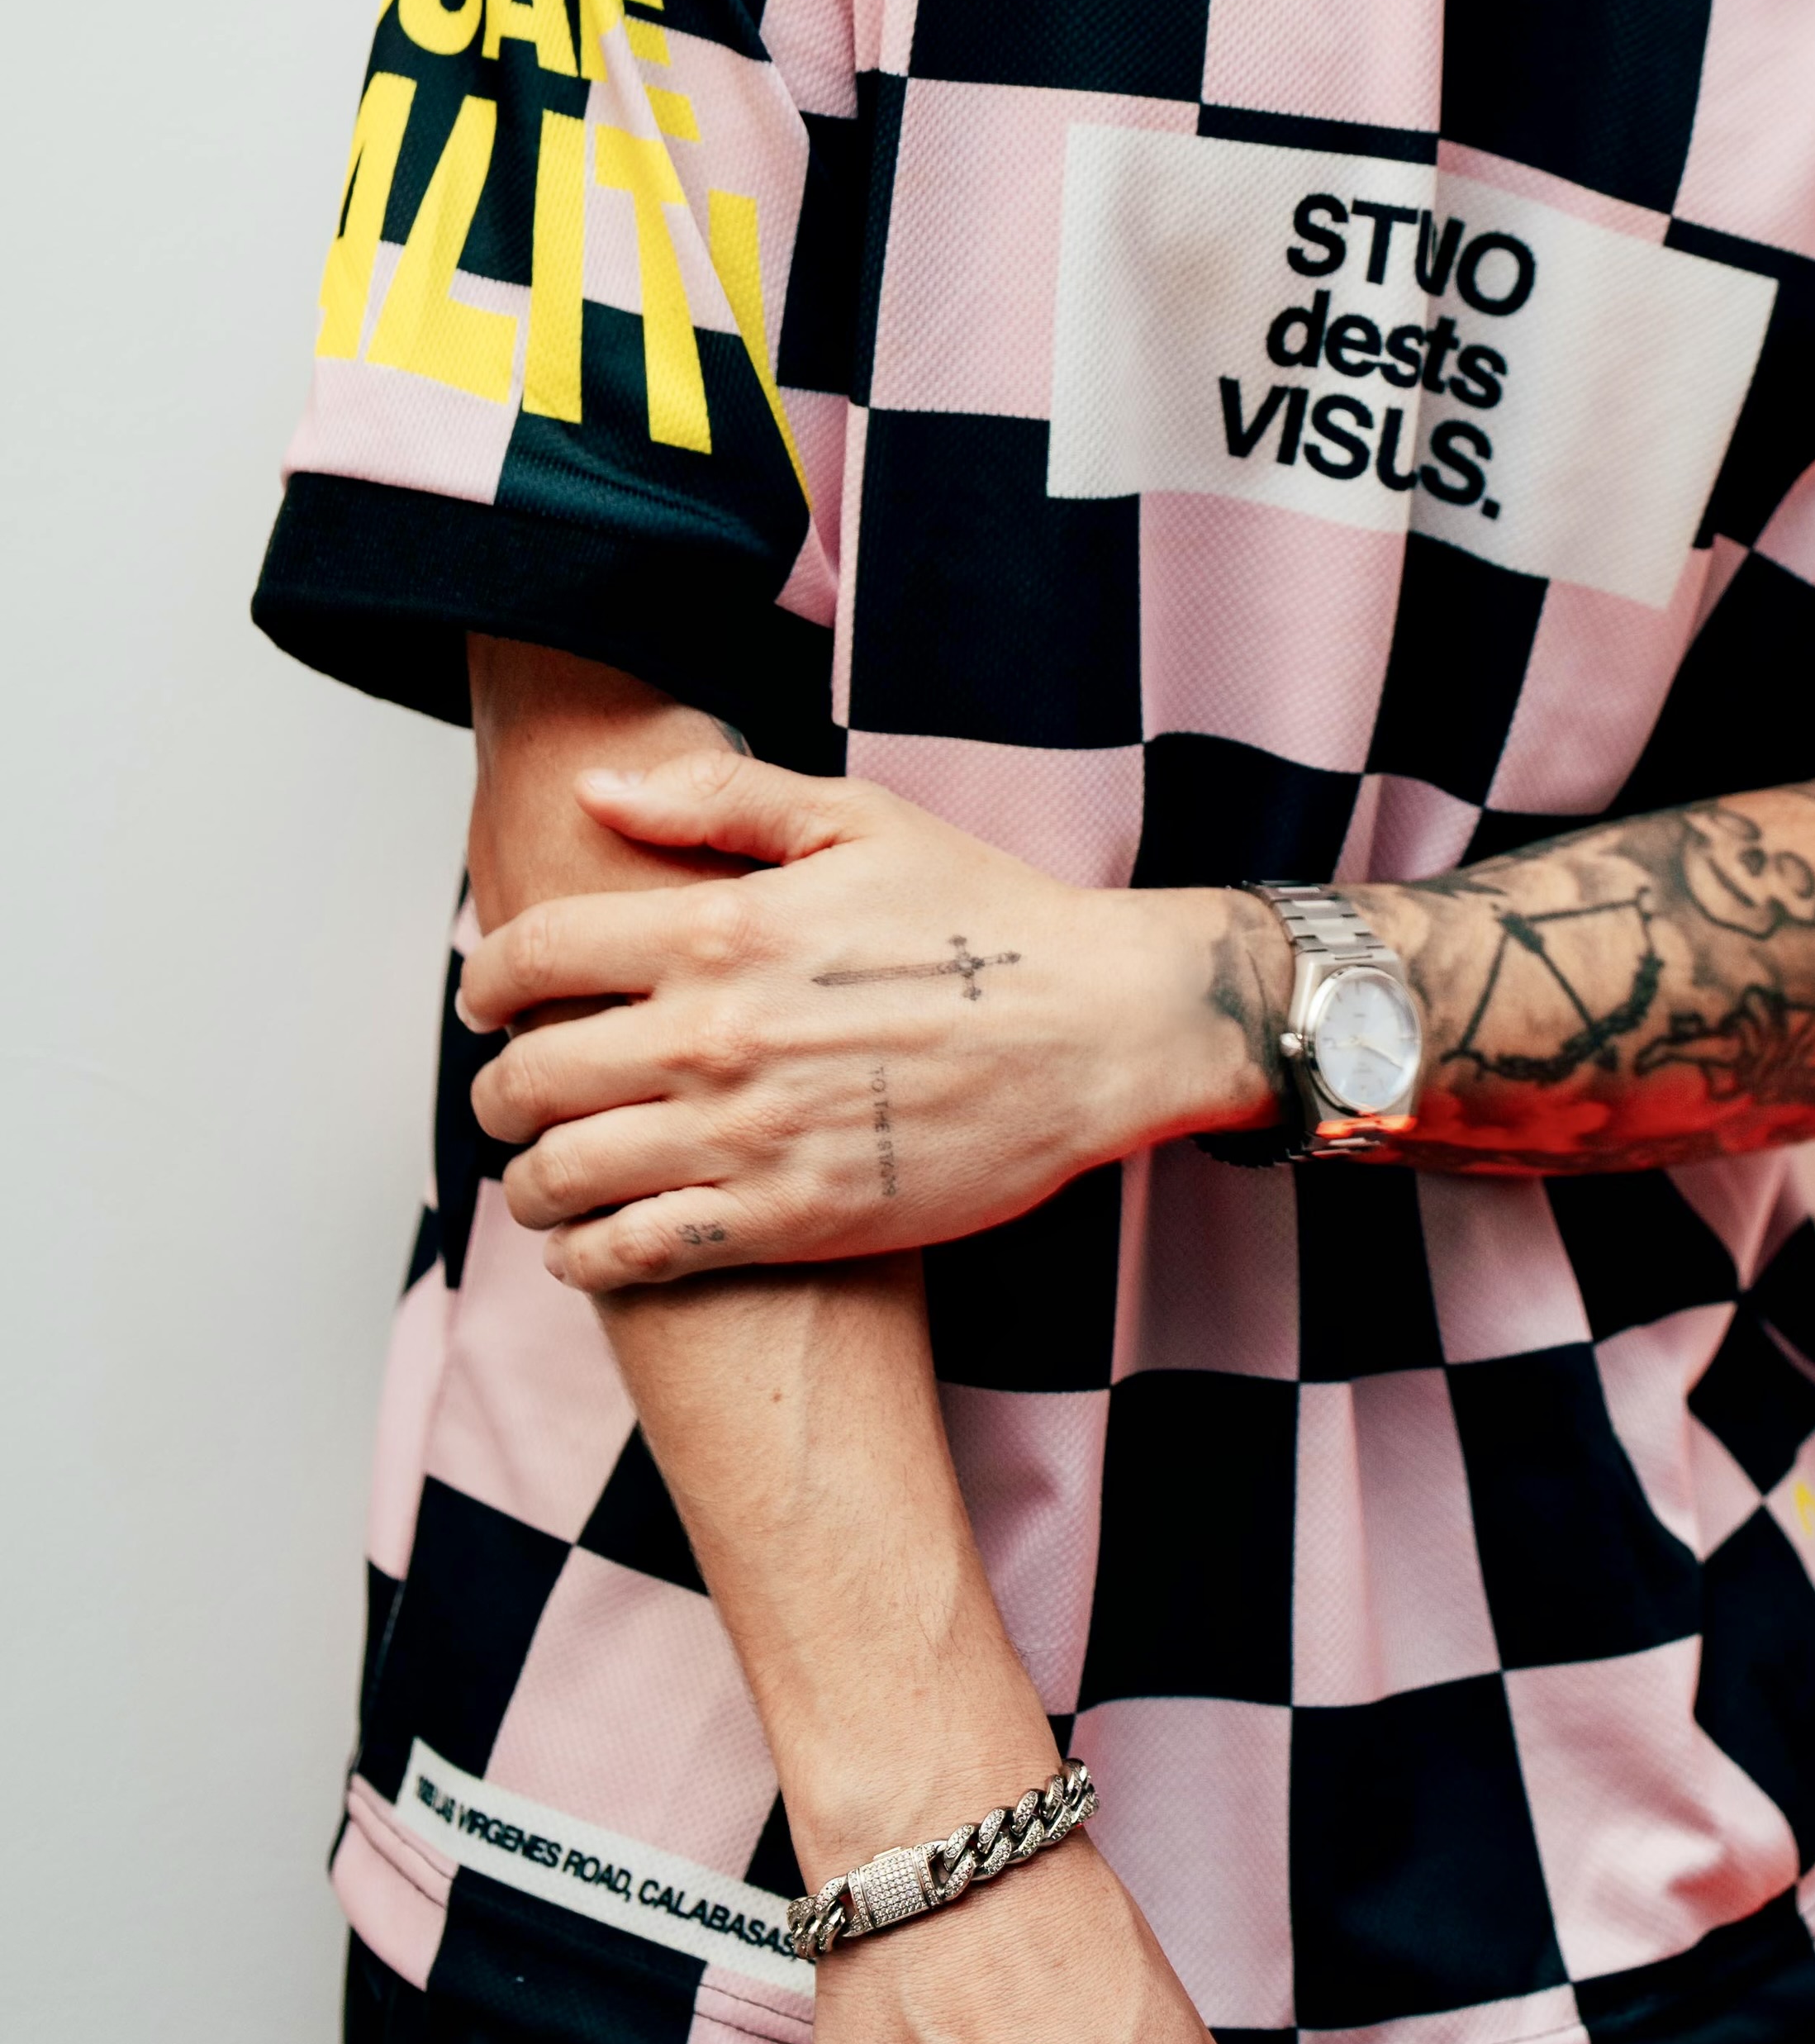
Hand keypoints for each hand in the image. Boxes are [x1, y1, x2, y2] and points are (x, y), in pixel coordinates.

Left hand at [461, 750, 1272, 1285]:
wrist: (1098, 1029)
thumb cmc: (986, 918)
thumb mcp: (859, 821)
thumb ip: (720, 798)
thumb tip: (598, 788)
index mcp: (722, 928)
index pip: (536, 954)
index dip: (486, 978)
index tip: (486, 996)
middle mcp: (715, 1036)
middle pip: (528, 1077)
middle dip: (497, 1089)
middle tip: (510, 1092)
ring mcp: (747, 1136)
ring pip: (564, 1177)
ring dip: (529, 1179)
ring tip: (541, 1173)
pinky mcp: (788, 1217)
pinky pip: (635, 1256)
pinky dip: (585, 1256)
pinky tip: (590, 1242)